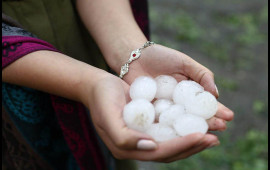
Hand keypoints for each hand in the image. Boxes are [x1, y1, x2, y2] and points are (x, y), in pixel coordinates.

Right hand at [85, 74, 219, 161]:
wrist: (97, 86)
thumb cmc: (102, 98)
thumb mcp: (108, 116)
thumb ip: (125, 137)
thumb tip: (152, 147)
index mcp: (128, 148)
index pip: (160, 152)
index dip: (182, 146)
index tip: (202, 136)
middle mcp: (139, 146)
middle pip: (171, 151)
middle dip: (193, 146)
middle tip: (214, 138)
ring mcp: (145, 136)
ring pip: (173, 142)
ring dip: (193, 139)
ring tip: (212, 134)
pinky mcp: (149, 125)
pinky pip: (170, 130)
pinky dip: (184, 128)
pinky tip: (197, 122)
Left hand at [123, 44, 233, 130]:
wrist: (135, 57)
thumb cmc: (161, 57)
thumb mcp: (184, 62)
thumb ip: (201, 75)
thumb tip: (216, 94)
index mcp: (189, 93)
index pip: (205, 104)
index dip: (217, 111)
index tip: (228, 117)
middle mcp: (178, 104)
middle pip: (195, 117)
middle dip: (209, 123)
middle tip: (222, 129)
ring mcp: (164, 110)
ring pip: (180, 123)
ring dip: (193, 129)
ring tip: (206, 135)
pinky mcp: (150, 113)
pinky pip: (161, 122)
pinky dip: (170, 129)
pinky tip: (179, 136)